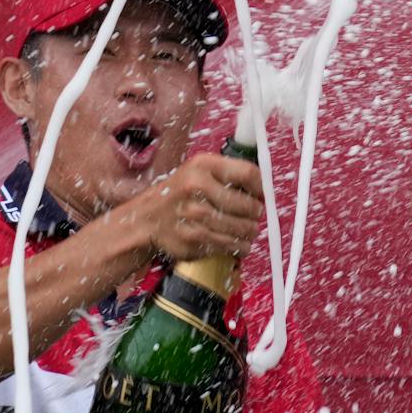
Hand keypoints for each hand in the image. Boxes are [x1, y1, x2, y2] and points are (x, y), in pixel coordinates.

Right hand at [121, 154, 264, 262]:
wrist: (147, 219)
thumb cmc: (179, 194)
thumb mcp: (198, 171)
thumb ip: (229, 174)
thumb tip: (263, 189)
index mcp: (202, 166)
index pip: (248, 173)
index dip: (261, 188)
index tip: (262, 195)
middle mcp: (197, 187)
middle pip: (248, 205)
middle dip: (256, 214)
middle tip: (254, 216)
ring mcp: (194, 215)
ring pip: (241, 229)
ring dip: (250, 233)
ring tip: (247, 231)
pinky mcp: (194, 238)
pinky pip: (229, 245)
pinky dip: (238, 246)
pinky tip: (237, 242)